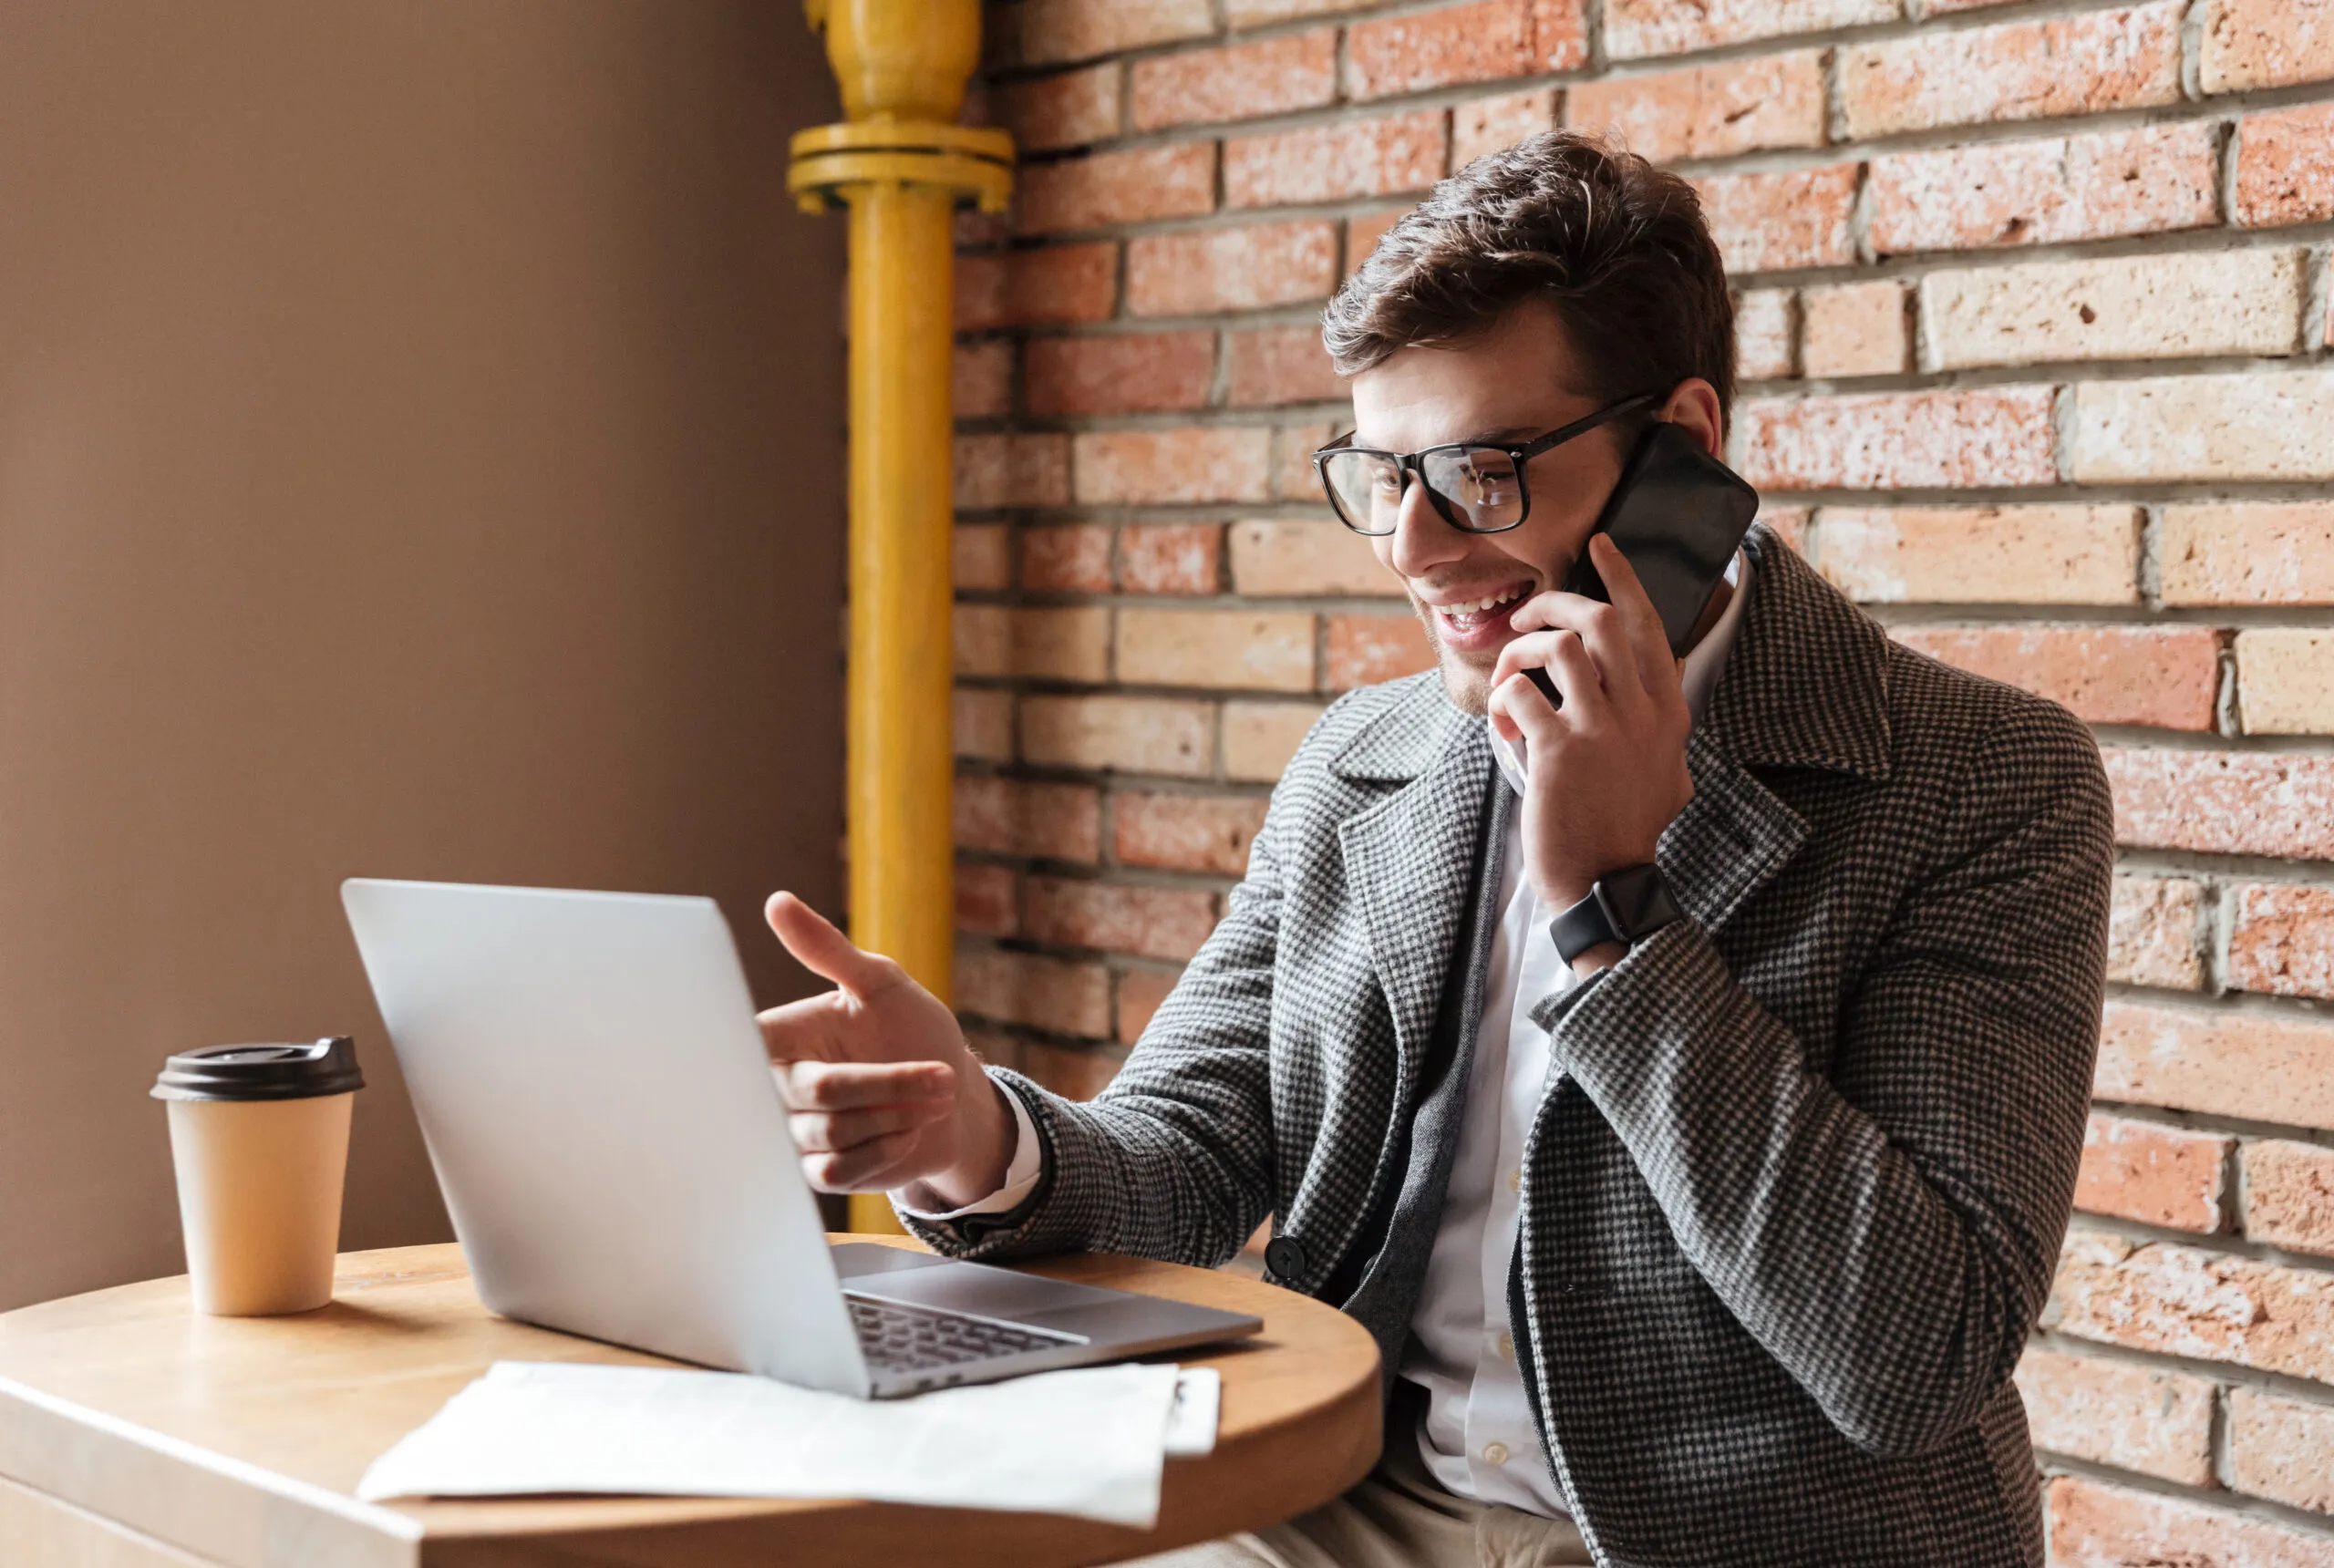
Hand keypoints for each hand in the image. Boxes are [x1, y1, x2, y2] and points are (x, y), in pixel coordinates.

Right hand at [757, 892, 1015, 1209]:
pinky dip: (886, 1150)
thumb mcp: (879, 982)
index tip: (781, 1053)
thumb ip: (828, 948)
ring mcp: (795, 1133)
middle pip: (824, 1090)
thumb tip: (778, 902)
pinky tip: (908, 1131)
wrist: (952, 1096)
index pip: (747, 1044)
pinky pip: (837, 1172)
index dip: (748, 1053)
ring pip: (835, 1132)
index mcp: (780, 1036)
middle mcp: (776, 1086)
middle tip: (943, 1078)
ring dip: (898, 1115)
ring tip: (934, 1097)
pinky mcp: (818, 1172)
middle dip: (893, 1084)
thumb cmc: (910, 1029)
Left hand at [1488, 535, 1693, 967]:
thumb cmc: (1628, 831)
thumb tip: (1655, 702)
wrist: (1607, 882)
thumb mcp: (1669, 774)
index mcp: (1667, 711)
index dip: (1622, 578)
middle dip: (1554, 602)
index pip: (1649, 625)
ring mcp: (1602, 729)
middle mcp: (1641, 712)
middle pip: (1599, 620)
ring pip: (1559, 646)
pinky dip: (1502, 700)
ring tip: (1510, 679)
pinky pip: (1521, 694)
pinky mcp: (1560, 752)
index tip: (1599, 546)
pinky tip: (1503, 730)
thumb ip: (1661, 732)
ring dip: (1521, 651)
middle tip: (1526, 614)